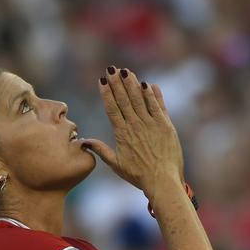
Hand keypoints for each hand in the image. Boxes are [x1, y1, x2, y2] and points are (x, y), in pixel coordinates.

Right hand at [82, 66, 184, 197]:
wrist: (162, 181)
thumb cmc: (138, 176)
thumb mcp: (116, 165)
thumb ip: (101, 150)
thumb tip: (84, 142)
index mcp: (122, 134)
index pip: (112, 108)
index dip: (106, 93)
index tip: (101, 80)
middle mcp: (135, 126)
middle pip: (124, 100)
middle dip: (117, 83)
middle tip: (111, 68)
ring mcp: (151, 125)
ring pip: (140, 100)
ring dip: (132, 84)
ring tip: (126, 72)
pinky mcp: (166, 126)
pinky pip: (158, 107)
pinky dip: (153, 95)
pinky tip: (148, 84)